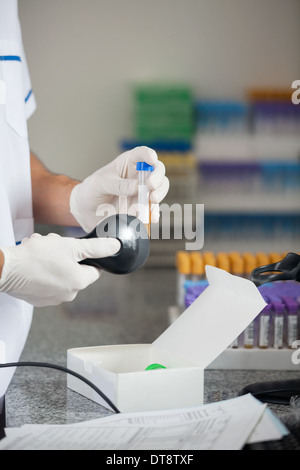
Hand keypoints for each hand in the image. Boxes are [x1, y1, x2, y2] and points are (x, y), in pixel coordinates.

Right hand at [0, 233, 119, 306]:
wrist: (6, 269)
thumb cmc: (37, 257)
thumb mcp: (71, 246)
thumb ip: (96, 247)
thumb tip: (115, 246)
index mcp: (79, 282)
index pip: (94, 270)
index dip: (87, 256)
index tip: (77, 249)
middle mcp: (68, 294)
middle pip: (75, 271)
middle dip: (67, 256)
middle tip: (55, 246)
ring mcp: (51, 298)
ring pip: (60, 274)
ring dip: (53, 261)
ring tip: (40, 252)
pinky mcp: (37, 299)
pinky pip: (46, 281)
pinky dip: (41, 271)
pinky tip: (32, 262)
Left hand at [70, 146, 168, 232]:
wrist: (86, 211)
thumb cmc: (92, 190)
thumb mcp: (100, 184)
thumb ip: (118, 184)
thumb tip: (137, 187)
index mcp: (128, 163)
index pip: (142, 154)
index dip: (149, 155)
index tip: (152, 161)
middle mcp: (138, 176)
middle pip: (157, 171)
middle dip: (158, 178)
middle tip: (151, 186)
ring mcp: (142, 192)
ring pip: (160, 189)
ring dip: (160, 194)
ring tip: (152, 200)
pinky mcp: (142, 208)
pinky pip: (153, 209)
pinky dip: (154, 213)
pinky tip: (151, 217)